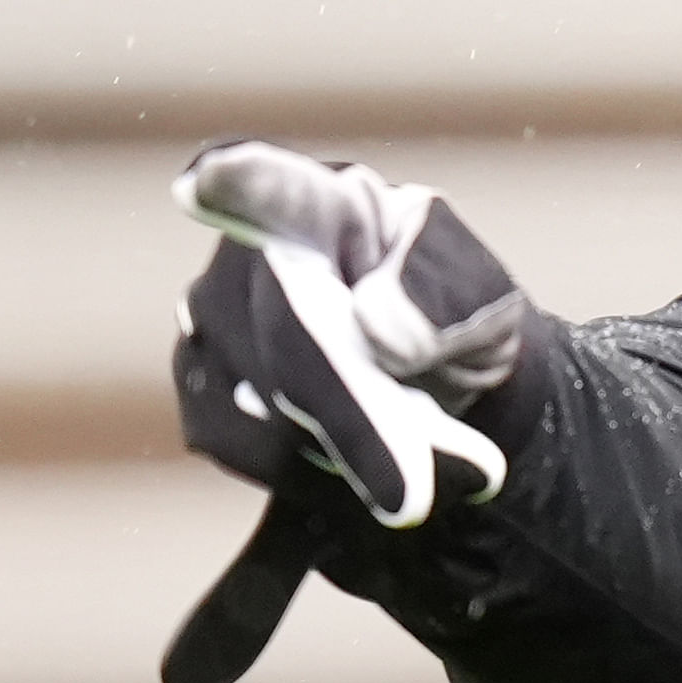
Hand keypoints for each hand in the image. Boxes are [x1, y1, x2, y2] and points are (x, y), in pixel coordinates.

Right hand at [170, 140, 527, 528]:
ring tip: (416, 426)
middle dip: (356, 424)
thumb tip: (380, 331)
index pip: (278, 188)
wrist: (426, 374)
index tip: (205, 184)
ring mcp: (210, 317)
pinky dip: (316, 472)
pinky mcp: (198, 386)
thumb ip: (446, 300)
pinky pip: (253, 452)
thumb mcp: (483, 298)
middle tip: (413, 499)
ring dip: (353, 446)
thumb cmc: (454, 310)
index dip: (239, 185)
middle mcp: (250, 251)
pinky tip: (363, 450)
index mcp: (330, 205)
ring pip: (270, 412)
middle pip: (289, 343)